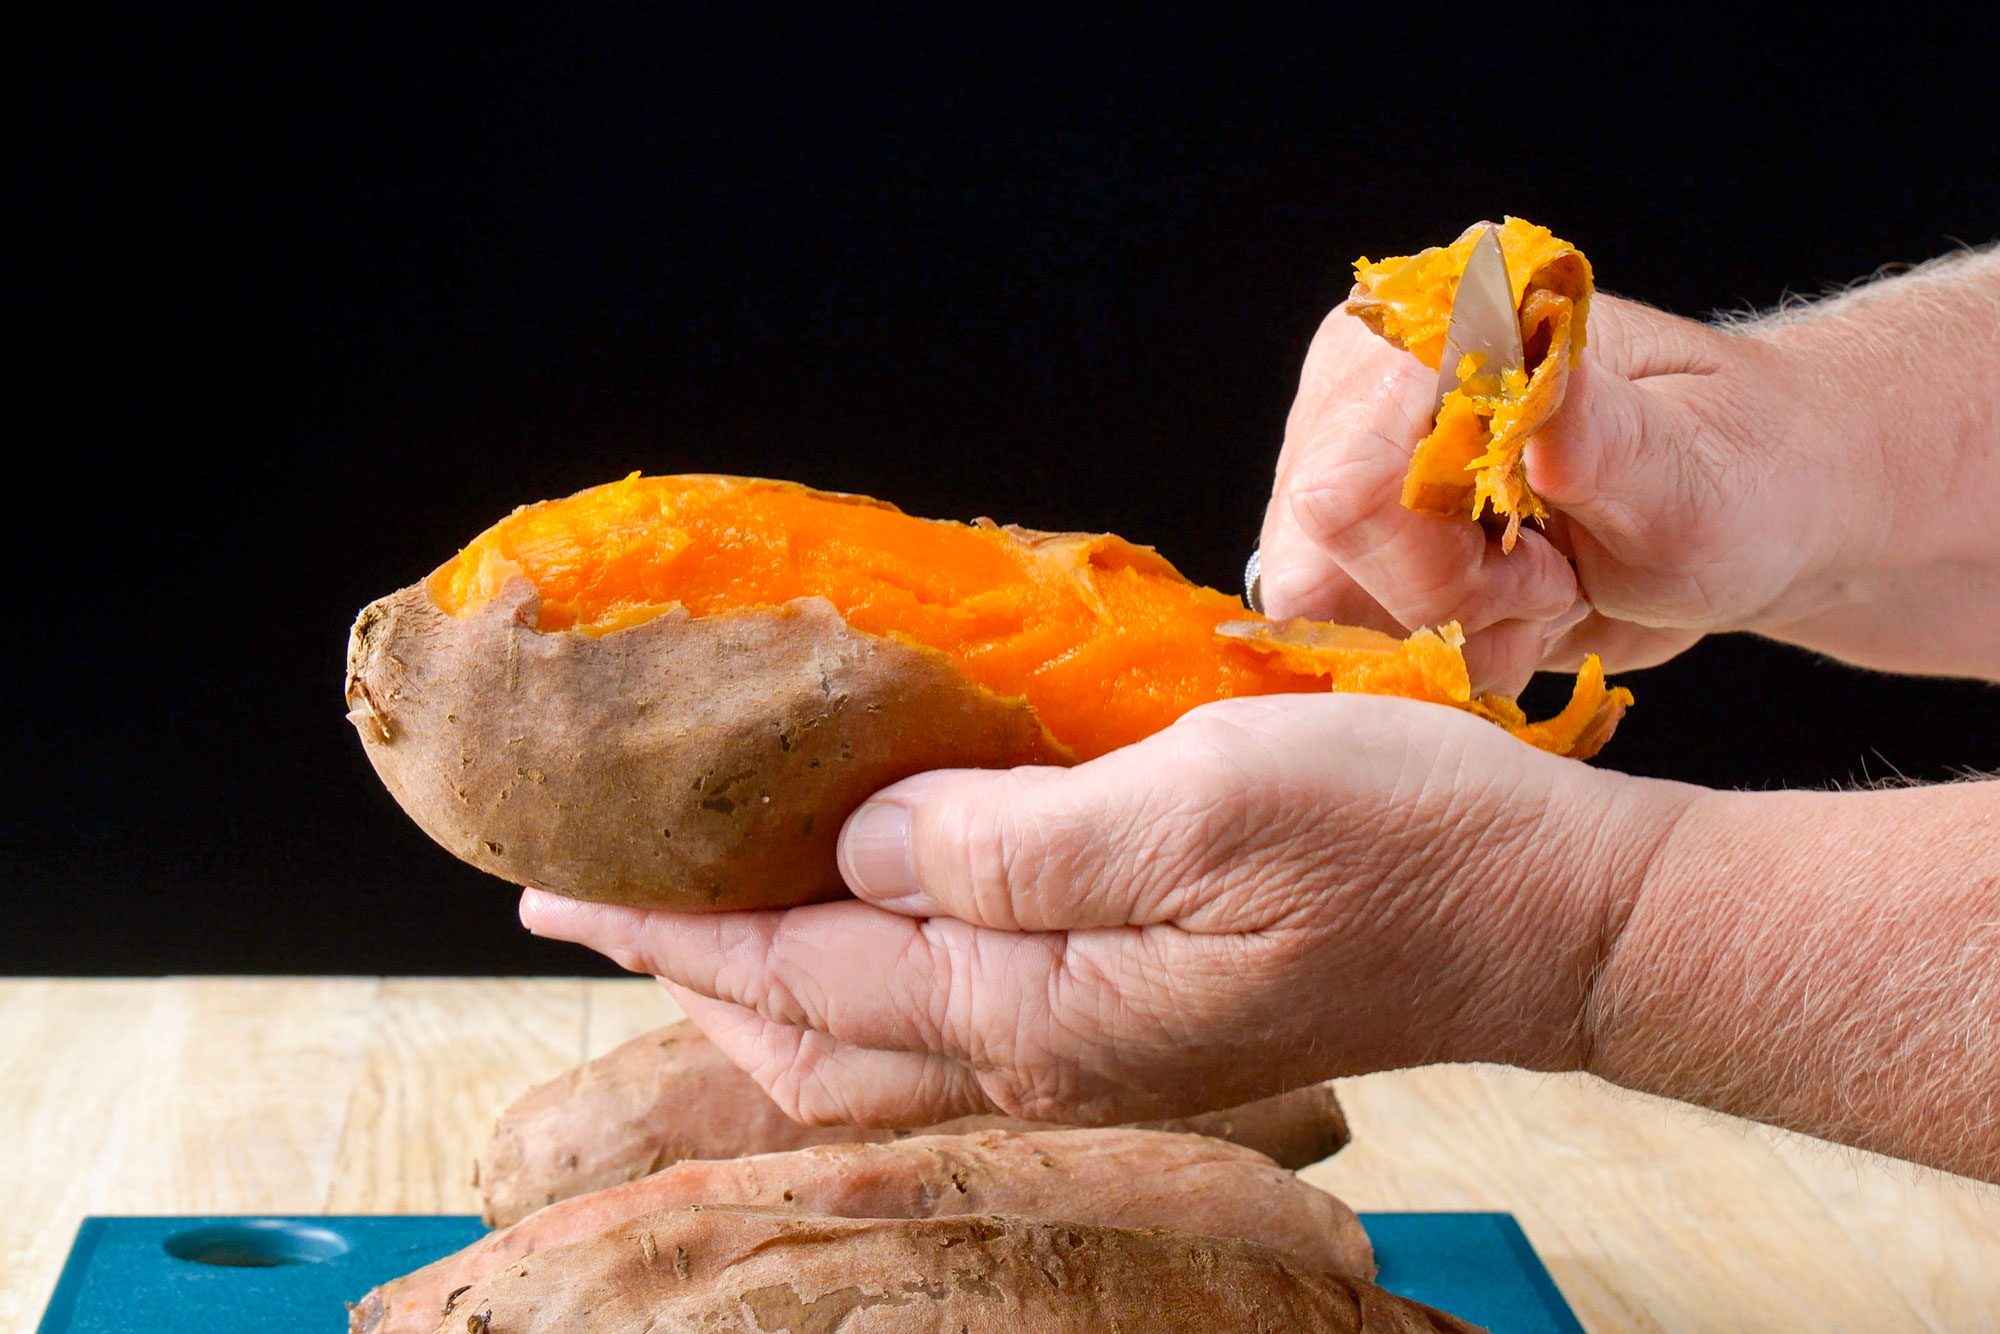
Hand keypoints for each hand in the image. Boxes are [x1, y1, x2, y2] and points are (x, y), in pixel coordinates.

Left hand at [520, 693, 1682, 1127]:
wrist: (1547, 915)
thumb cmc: (1399, 844)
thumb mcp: (1196, 807)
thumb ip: (1008, 838)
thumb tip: (857, 840)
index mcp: (1041, 1005)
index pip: (800, 976)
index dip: (670, 931)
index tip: (556, 888)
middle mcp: (1047, 1045)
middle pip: (813, 1032)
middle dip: (691, 966)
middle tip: (596, 898)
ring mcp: (1097, 1036)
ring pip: (874, 1029)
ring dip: (769, 971)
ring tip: (699, 906)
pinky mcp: (1141, 1005)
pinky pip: (951, 998)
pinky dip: (870, 957)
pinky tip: (869, 894)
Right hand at [1257, 295, 1848, 691]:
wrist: (1754, 507)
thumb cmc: (1738, 477)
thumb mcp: (1697, 476)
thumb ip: (1610, 441)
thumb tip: (1540, 390)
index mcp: (1427, 332)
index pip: (1340, 491)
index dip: (1435, 567)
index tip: (1550, 574)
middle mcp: (1358, 391)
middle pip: (1312, 569)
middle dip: (1440, 614)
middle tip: (1553, 591)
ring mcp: (1345, 470)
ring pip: (1321, 620)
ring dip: (1441, 641)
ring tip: (1543, 597)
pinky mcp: (1351, 542)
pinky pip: (1342, 644)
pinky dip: (1432, 657)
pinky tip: (1509, 618)